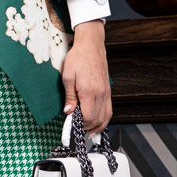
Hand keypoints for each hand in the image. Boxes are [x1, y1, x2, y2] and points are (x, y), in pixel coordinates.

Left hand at [61, 20, 111, 135]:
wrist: (91, 45)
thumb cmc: (78, 58)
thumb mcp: (67, 77)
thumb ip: (69, 97)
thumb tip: (68, 112)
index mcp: (90, 91)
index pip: (87, 117)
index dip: (78, 124)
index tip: (70, 124)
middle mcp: (101, 94)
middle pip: (97, 119)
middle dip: (86, 127)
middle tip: (75, 128)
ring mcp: (107, 93)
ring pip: (106, 117)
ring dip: (97, 126)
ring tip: (87, 131)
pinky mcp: (108, 91)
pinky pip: (109, 110)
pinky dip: (103, 119)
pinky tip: (96, 122)